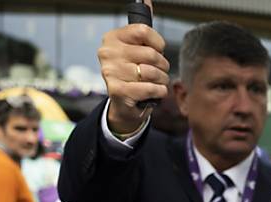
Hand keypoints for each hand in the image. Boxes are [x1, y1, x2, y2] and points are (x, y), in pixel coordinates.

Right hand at [97, 0, 169, 133]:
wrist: (124, 105)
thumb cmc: (134, 73)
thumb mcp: (135, 48)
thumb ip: (142, 28)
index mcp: (112, 38)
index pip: (143, 31)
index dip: (157, 43)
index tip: (157, 50)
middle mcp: (107, 53)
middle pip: (152, 54)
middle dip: (163, 65)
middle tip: (159, 71)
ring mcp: (111, 72)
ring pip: (153, 72)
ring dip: (162, 80)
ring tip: (156, 82)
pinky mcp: (118, 91)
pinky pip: (152, 88)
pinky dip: (160, 92)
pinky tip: (154, 93)